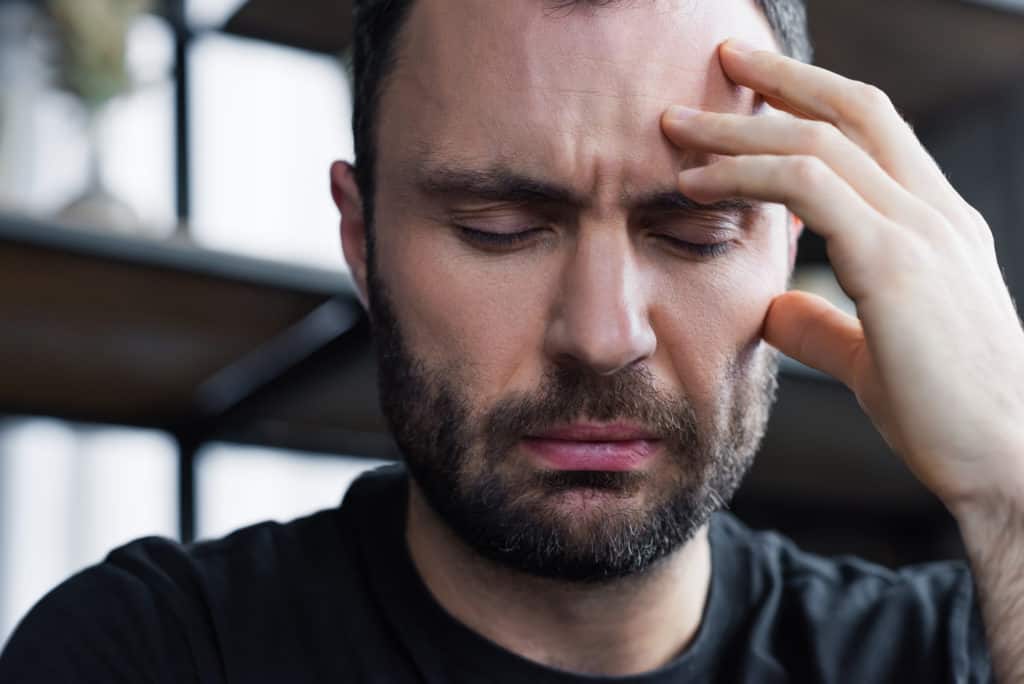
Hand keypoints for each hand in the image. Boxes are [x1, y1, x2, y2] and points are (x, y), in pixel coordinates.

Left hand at [661, 40, 1023, 512]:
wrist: (1010, 466)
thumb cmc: (947, 416)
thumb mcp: (874, 356)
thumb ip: (825, 325)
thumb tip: (774, 307)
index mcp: (936, 225)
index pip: (874, 131)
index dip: (813, 98)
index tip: (754, 87)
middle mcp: (936, 213)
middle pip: (851, 111)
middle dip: (779, 81)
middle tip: (719, 59)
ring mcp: (922, 232)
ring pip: (820, 142)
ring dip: (740, 128)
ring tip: (676, 127)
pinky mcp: (898, 264)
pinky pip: (810, 188)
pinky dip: (746, 175)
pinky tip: (695, 184)